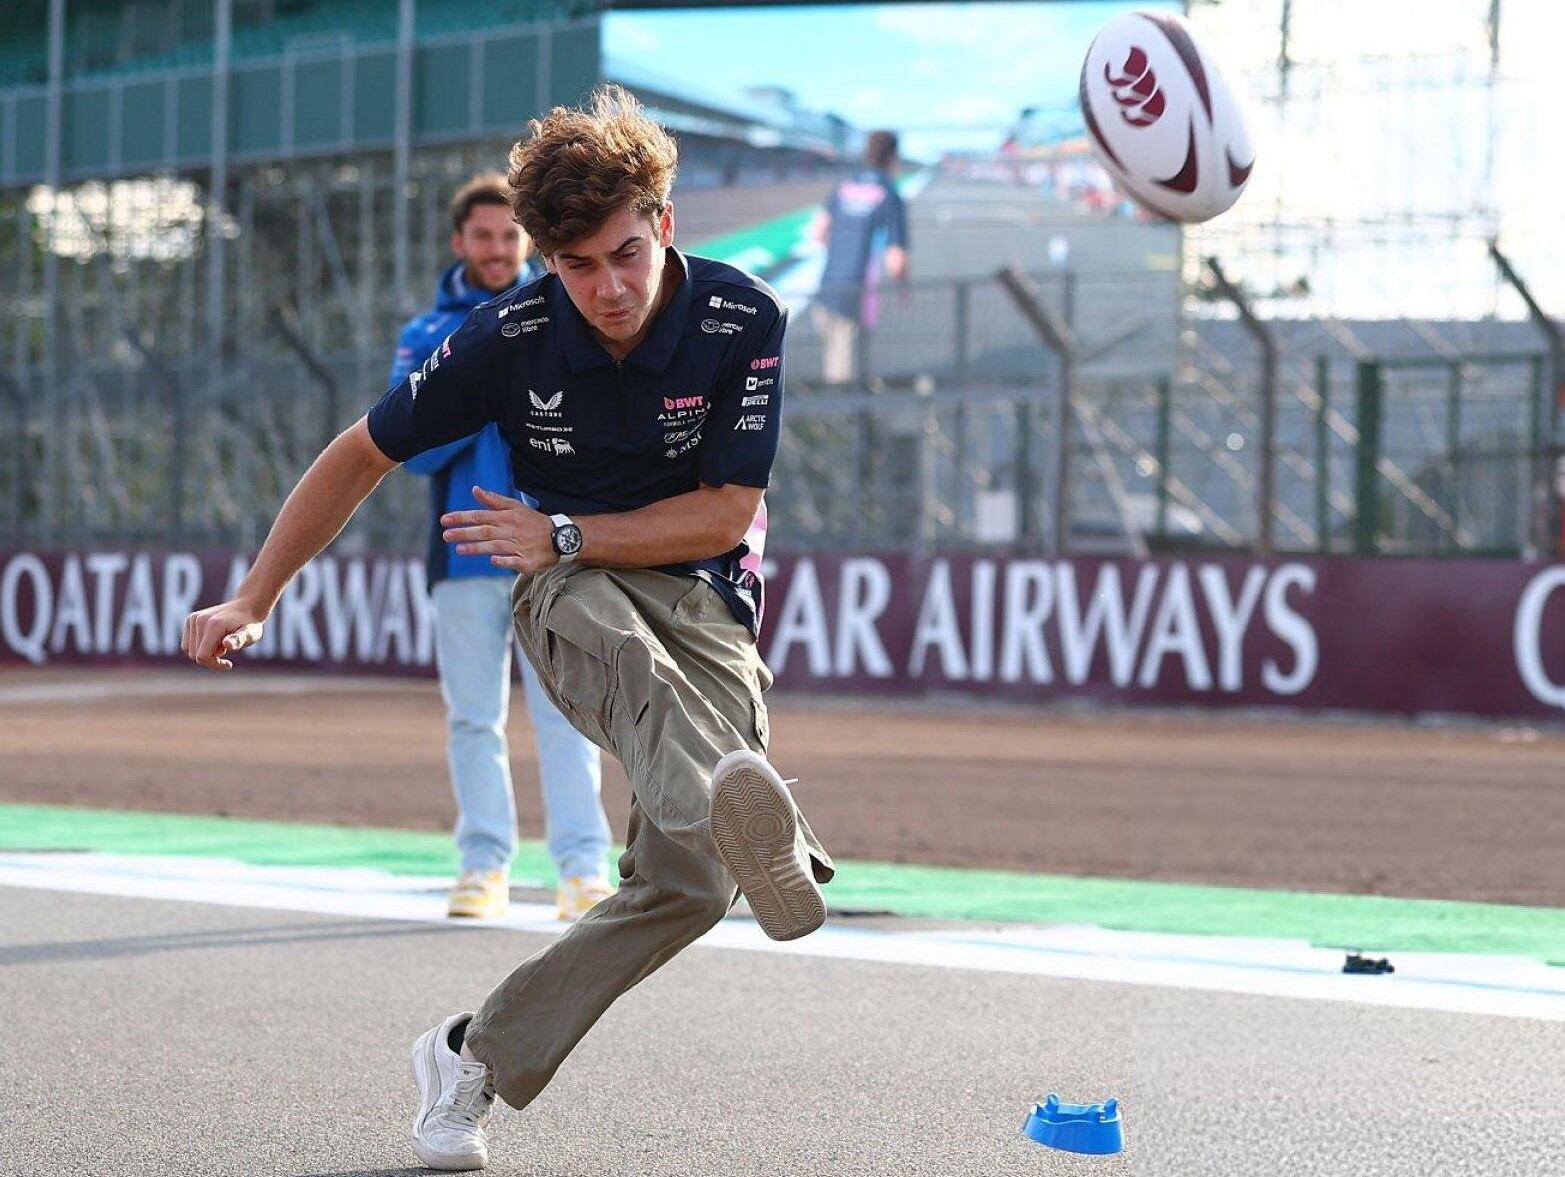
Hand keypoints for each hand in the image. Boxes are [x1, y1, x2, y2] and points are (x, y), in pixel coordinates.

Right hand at [182, 600, 266, 670]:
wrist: (247, 606)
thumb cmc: (250, 624)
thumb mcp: (251, 634)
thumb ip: (239, 640)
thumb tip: (228, 644)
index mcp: (214, 625)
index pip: (202, 657)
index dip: (214, 665)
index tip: (228, 664)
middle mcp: (199, 620)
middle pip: (194, 655)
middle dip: (211, 659)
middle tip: (226, 650)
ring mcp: (193, 618)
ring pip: (189, 650)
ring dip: (205, 652)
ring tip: (221, 644)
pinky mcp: (190, 619)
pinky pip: (187, 643)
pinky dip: (199, 646)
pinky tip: (214, 641)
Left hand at [442, 486, 558, 572]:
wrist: (561, 537)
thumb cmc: (534, 522)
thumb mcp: (516, 506)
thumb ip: (494, 500)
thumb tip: (475, 489)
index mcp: (508, 517)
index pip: (480, 516)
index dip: (462, 517)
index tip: (444, 520)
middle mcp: (512, 530)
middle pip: (485, 531)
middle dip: (465, 533)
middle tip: (446, 535)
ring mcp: (520, 546)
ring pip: (496, 545)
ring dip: (478, 547)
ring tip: (459, 549)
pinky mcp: (528, 561)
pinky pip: (515, 560)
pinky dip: (504, 560)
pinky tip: (492, 560)